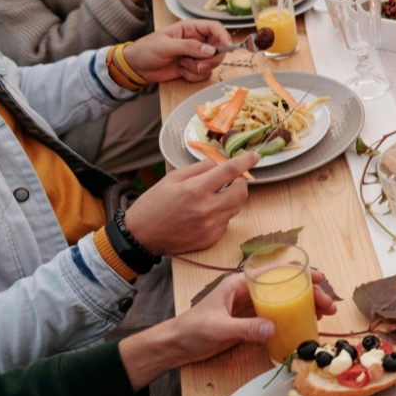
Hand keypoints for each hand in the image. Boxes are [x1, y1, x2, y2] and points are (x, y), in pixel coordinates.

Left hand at [119, 270, 337, 390]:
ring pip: (284, 302)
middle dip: (308, 293)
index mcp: (238, 285)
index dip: (298, 273)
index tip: (319, 279)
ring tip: (324, 315)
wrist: (175, 346)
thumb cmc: (190, 330)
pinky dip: (293, 319)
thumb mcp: (218, 328)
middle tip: (329, 306)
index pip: (274, 273)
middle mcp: (247, 293)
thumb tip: (274, 328)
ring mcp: (250, 308)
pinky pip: (277, 317)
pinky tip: (306, 325)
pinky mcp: (250, 323)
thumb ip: (245, 328)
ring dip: (304, 306)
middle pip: (284, 287)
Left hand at [122, 20, 231, 82]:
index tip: (228, 47)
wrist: (136, 67)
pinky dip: (193, 75)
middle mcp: (196, 41)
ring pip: (212, 63)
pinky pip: (204, 74)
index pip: (214, 28)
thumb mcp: (166, 46)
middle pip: (218, 48)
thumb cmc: (147, 50)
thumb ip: (189, 47)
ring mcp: (196, 55)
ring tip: (182, 65)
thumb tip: (210, 50)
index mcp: (190, 29)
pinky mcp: (193, 67)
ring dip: (198, 68)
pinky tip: (180, 71)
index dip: (224, 36)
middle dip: (211, 59)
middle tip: (198, 65)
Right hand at [124, 153, 259, 255]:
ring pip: (235, 207)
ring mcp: (211, 226)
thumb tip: (221, 163)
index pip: (230, 171)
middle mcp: (207, 209)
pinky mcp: (211, 238)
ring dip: (230, 199)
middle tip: (232, 179)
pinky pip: (226, 222)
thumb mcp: (173, 178)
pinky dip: (220, 214)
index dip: (245, 161)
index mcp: (196, 189)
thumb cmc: (154, 203)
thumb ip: (200, 169)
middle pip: (241, 192)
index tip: (254, 157)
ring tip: (212, 197)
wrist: (141, 236)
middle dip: (241, 182)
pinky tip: (204, 214)